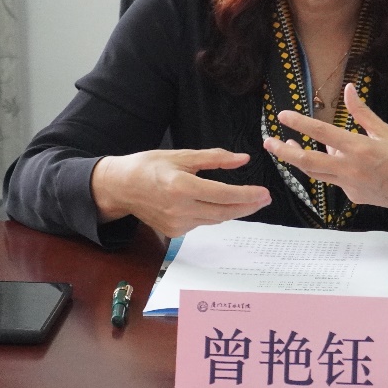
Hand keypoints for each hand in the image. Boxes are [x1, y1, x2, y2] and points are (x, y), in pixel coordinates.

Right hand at [91, 148, 271, 238]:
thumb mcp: (182, 155)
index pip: (222, 194)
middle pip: (223, 212)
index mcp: (181, 186)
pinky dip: (214, 214)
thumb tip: (242, 159)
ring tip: (250, 201)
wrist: (122, 187)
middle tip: (265, 199)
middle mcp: (180, 208)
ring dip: (234, 211)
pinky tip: (220, 204)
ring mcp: (177, 223)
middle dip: (247, 206)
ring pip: (215, 219)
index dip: (246, 195)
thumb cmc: (150, 166)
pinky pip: (202, 223)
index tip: (264, 193)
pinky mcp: (175, 232)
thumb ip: (214, 158)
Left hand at [264, 83, 387, 224]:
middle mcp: (351, 169)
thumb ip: (362, 113)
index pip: (322, 134)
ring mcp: (351, 186)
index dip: (300, 124)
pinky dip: (334, 170)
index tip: (282, 116)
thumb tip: (348, 89)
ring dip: (302, 161)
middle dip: (285, 152)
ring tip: (290, 148)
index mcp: (360, 148)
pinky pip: (337, 181)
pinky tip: (342, 162)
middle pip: (308, 162)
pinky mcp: (354, 197)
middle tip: (269, 143)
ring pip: (318, 174)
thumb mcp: (387, 131)